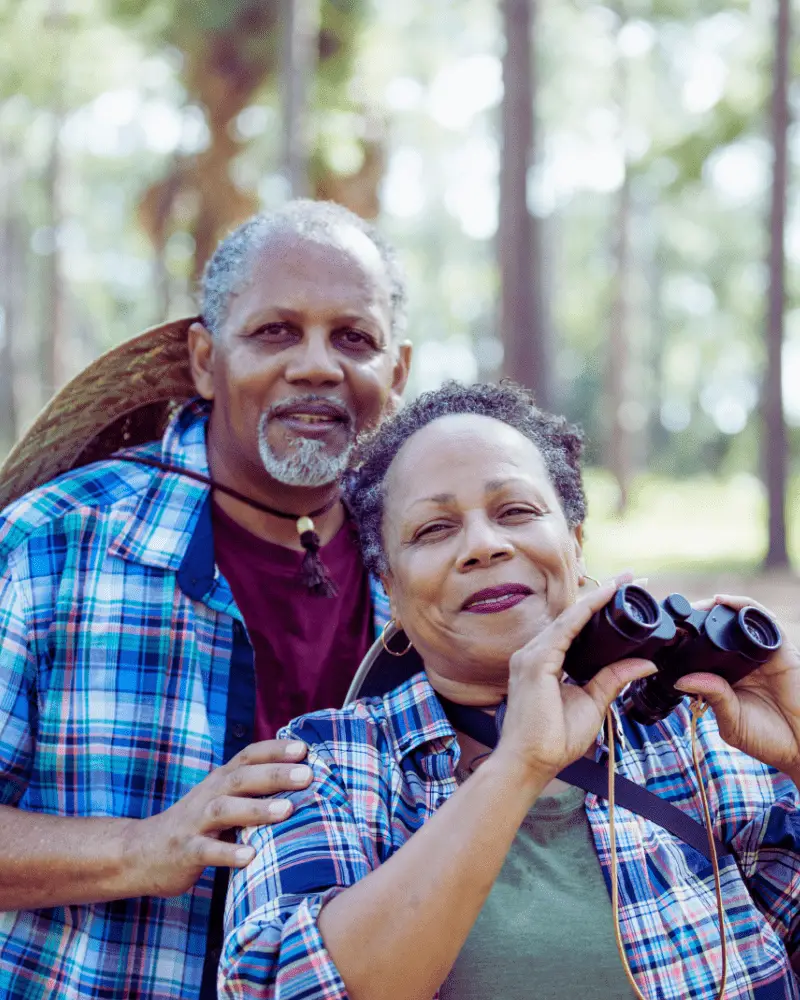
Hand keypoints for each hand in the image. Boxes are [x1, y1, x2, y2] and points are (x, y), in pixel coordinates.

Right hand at [127, 739, 311, 897]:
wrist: (142, 852)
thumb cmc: (199, 824)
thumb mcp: (223, 799)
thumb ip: (253, 789)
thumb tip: (305, 779)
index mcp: (221, 780)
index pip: (249, 756)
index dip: (275, 750)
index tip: (305, 748)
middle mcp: (209, 794)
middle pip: (242, 778)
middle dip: (275, 774)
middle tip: (308, 775)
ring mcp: (195, 823)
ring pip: (225, 810)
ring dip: (256, 809)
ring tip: (287, 811)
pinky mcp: (185, 852)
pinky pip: (207, 851)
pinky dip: (228, 853)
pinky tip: (251, 857)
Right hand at [497, 575, 656, 782]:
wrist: (532, 762)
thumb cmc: (555, 738)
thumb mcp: (594, 702)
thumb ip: (613, 678)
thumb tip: (645, 662)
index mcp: (545, 661)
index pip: (575, 627)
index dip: (599, 607)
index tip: (625, 592)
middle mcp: (535, 652)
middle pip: (573, 616)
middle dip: (603, 595)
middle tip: (631, 578)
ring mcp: (531, 655)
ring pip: (569, 617)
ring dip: (597, 597)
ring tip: (624, 583)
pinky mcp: (535, 662)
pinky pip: (565, 629)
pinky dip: (585, 611)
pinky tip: (604, 598)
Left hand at [675, 594, 799, 779]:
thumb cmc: (767, 739)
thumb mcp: (731, 720)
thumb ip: (712, 696)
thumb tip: (681, 679)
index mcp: (725, 677)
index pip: (701, 651)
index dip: (683, 640)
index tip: (662, 635)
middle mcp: (741, 661)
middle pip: (716, 630)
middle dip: (695, 618)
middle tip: (674, 615)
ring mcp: (760, 653)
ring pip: (736, 619)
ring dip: (714, 608)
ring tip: (694, 607)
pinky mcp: (780, 648)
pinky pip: (760, 619)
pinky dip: (742, 606)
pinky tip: (723, 602)